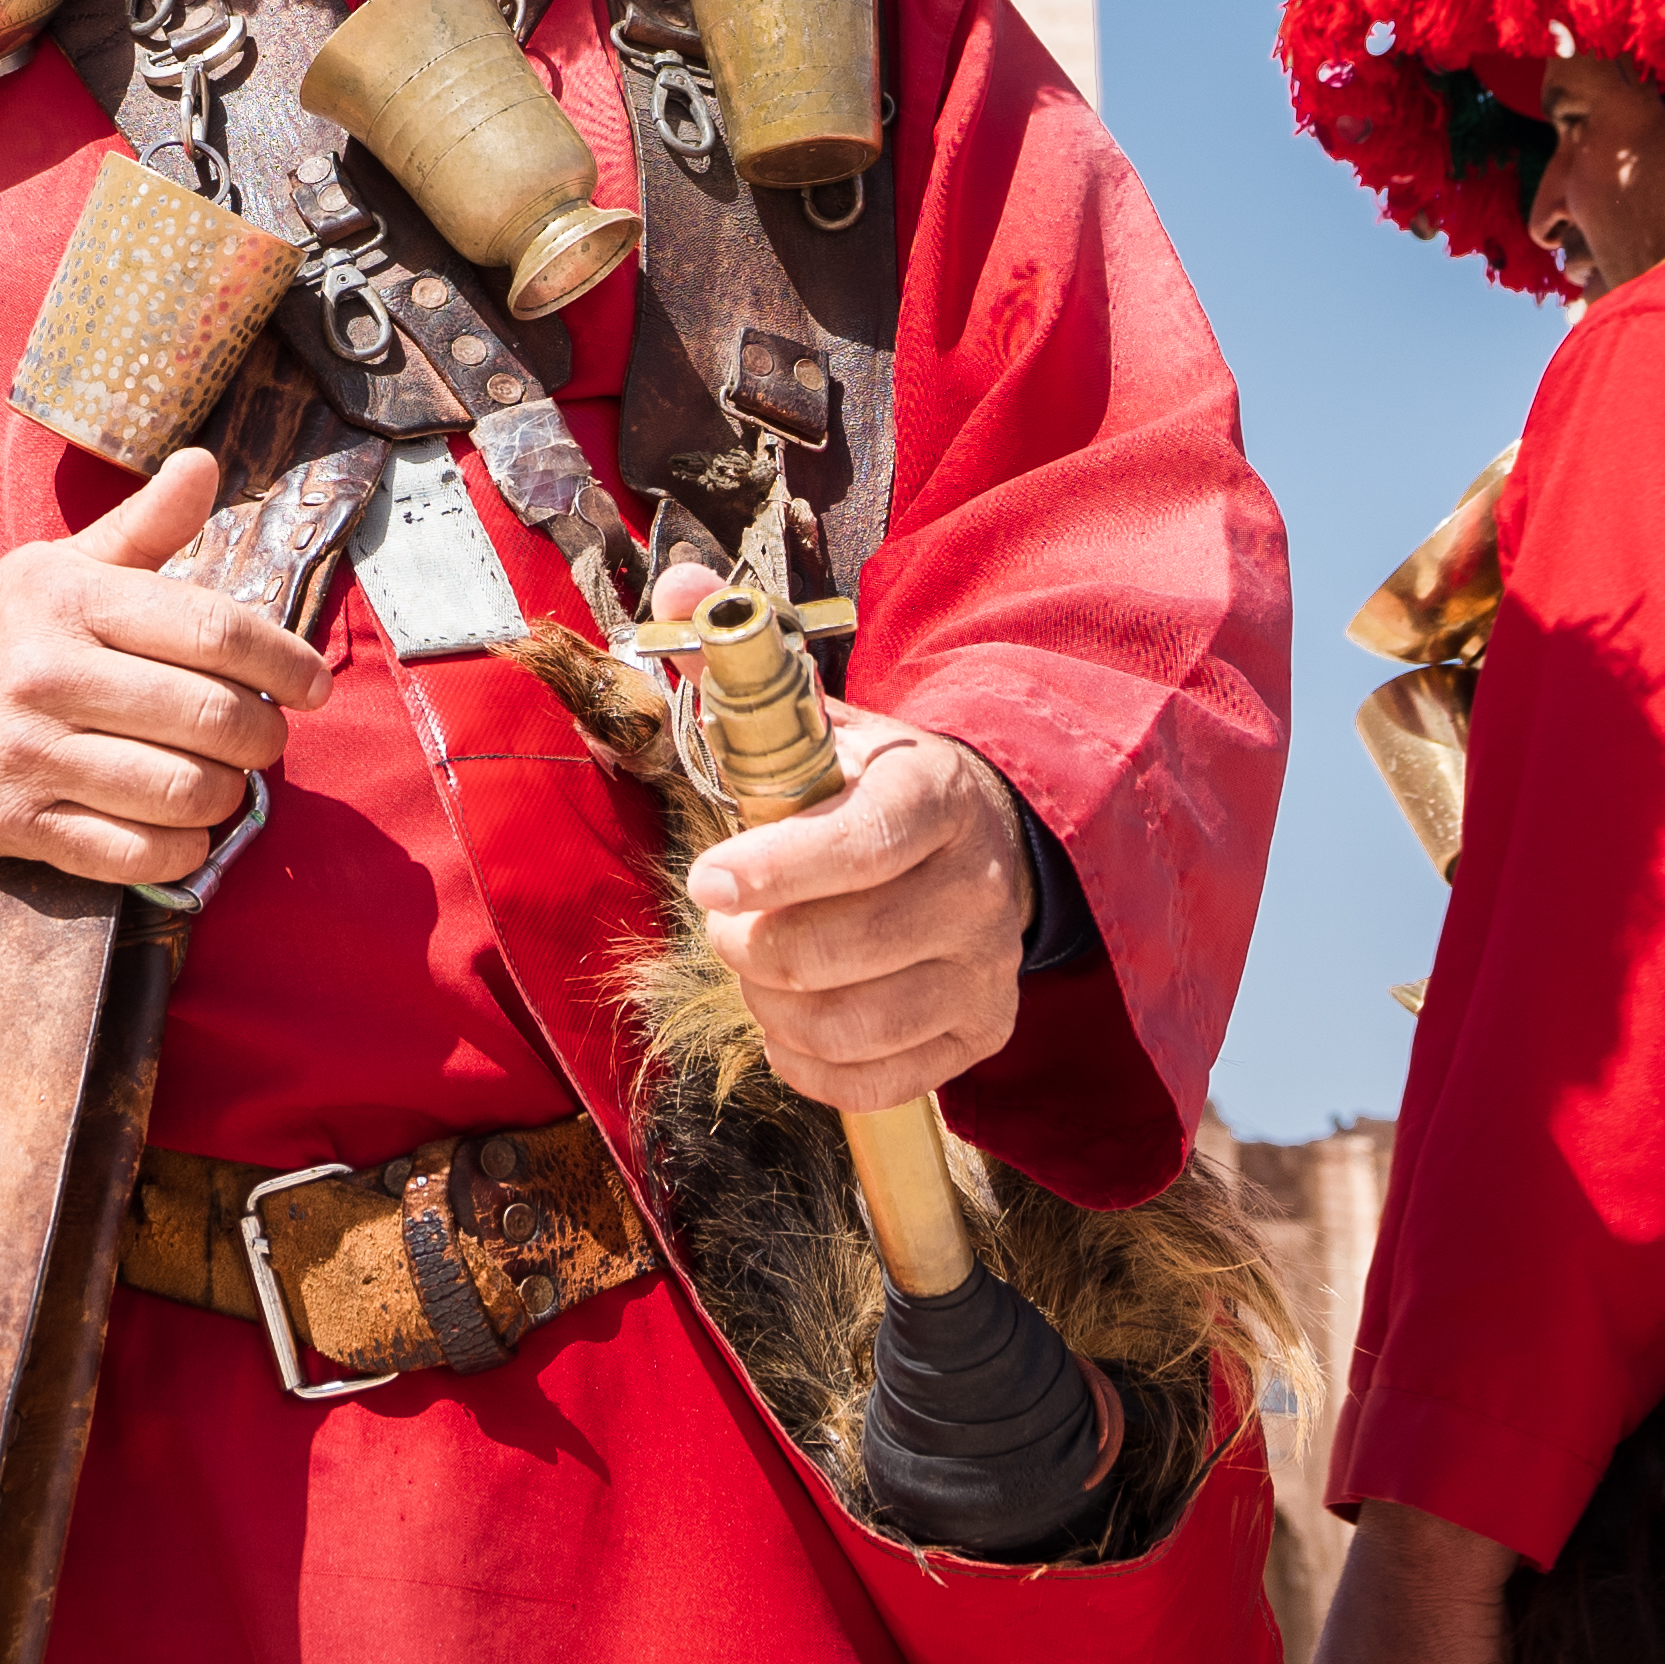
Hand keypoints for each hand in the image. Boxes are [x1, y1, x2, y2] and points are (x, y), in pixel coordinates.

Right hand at [0, 449, 326, 890]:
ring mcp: (30, 756)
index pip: (213, 632)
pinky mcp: (19, 825)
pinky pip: (134, 854)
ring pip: (181, 791)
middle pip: (209, 716)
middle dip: (263, 735)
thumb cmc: (6, 631)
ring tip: (225, 778)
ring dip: (227, 794)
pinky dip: (183, 849)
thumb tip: (204, 464)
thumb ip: (145, 524)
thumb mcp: (66, 564)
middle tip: (266, 737)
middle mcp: (48, 675)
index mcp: (72, 600)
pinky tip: (186, 826)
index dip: (284, 662)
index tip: (313, 684)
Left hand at [666, 567, 1033, 1109]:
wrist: (988, 841)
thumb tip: (677, 583)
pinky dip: (809, 1064)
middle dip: (750, 944)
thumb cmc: (872, 784)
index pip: (860, 844)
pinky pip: (874, 1080)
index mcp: (931, 793)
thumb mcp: (818, 719)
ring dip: (771, 1006)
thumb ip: (739, 661)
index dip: (774, 869)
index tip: (706, 879)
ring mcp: (986, 967)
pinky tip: (792, 1020)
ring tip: (757, 966)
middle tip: (725, 920)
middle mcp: (976, 886)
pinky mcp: (982, 1032)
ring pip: (849, 1023)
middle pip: (839, 949)